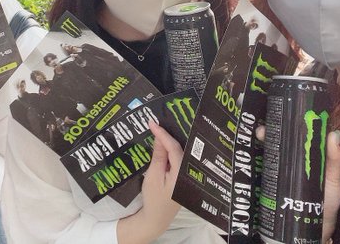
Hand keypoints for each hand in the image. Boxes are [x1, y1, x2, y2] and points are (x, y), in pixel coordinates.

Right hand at [117, 121, 182, 243]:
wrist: (156, 218)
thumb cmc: (154, 198)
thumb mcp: (153, 176)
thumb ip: (158, 156)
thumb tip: (159, 137)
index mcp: (182, 172)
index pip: (173, 147)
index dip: (162, 133)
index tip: (152, 122)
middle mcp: (188, 171)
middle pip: (179, 148)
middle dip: (168, 134)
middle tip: (157, 121)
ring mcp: (186, 174)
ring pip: (179, 152)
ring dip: (169, 141)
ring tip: (160, 128)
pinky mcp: (182, 176)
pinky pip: (178, 158)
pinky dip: (171, 150)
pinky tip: (164, 144)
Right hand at [255, 126, 339, 241]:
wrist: (311, 233)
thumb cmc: (326, 207)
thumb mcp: (333, 182)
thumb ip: (334, 161)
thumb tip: (334, 133)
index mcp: (308, 159)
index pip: (297, 137)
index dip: (289, 123)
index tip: (284, 112)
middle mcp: (291, 163)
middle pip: (278, 142)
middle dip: (270, 131)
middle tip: (264, 126)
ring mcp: (278, 173)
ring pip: (268, 152)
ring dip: (262, 142)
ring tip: (259, 135)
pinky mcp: (269, 184)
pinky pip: (260, 168)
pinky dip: (255, 158)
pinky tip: (251, 150)